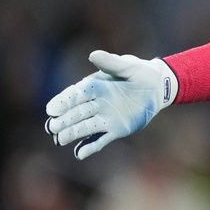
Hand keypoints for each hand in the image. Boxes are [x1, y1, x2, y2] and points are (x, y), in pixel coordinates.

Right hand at [45, 51, 177, 158]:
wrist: (158, 88)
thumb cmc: (141, 73)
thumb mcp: (129, 66)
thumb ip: (112, 63)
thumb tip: (93, 55)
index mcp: (94, 87)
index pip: (75, 95)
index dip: (63, 102)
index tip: (52, 109)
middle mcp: (96, 103)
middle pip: (76, 113)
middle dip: (64, 120)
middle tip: (52, 127)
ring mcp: (105, 118)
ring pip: (84, 127)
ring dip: (71, 134)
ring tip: (59, 140)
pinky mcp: (116, 129)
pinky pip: (100, 140)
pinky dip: (90, 147)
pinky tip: (79, 154)